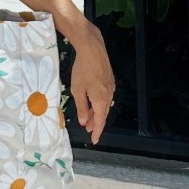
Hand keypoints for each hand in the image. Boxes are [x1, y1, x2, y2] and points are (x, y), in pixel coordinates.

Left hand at [68, 26, 115, 143]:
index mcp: (101, 101)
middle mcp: (109, 95)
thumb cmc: (83, 69)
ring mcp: (111, 87)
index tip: (94, 140)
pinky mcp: (110, 79)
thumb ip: (81, 107)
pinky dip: (99, 102)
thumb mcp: (77, 90)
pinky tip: (93, 101)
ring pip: (104, 105)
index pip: (100, 122)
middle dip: (95, 122)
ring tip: (88, 116)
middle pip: (103, 114)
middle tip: (88, 129)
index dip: (96, 132)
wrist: (92, 49)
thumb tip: (83, 121)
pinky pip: (106, 96)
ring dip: (96, 112)